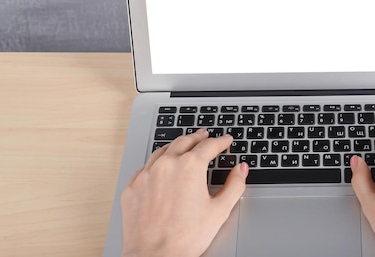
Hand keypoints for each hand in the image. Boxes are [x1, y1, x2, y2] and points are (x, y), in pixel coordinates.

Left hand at [120, 129, 248, 256]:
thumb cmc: (186, 237)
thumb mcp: (220, 210)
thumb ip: (235, 185)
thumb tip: (241, 169)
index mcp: (189, 166)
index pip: (209, 145)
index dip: (221, 141)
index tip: (226, 140)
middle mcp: (166, 165)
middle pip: (184, 141)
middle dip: (198, 137)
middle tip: (206, 136)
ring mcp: (146, 174)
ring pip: (163, 150)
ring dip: (176, 145)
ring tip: (185, 145)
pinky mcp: (133, 187)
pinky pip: (145, 167)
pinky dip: (157, 162)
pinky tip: (161, 167)